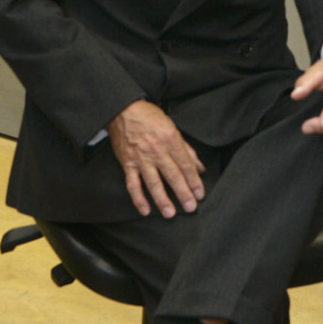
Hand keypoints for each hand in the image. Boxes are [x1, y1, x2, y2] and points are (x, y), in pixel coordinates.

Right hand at [107, 100, 206, 217]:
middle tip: (190, 207)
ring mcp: (141, 158)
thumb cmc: (149, 117)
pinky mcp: (128, 164)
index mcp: (170, 139)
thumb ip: (186, 149)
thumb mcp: (172, 127)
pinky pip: (133, 184)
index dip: (194, 180)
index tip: (199, 193)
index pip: (185, 164)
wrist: (123, 110)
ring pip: (153, 182)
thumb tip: (199, 167)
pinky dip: (138, 198)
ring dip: (162, 199)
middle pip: (172, 175)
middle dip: (183, 192)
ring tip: (170, 213)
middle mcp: (156, 150)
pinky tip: (145, 210)